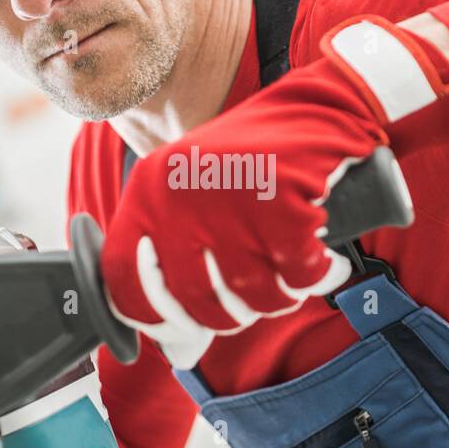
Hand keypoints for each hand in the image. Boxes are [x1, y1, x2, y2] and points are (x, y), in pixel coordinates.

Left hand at [101, 14, 448, 367]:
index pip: (122, 274)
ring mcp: (230, 199)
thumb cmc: (257, 159)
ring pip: (250, 296)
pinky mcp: (283, 203)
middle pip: (193, 299)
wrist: (320, 107)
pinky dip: (319, 277)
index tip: (178, 328)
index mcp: (149, 189)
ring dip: (278, 300)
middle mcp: (180, 194)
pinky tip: (326, 263)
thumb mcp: (194, 190)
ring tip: (289, 281)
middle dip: (229, 317)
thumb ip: (175, 248)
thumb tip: (174, 340)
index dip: (148, 314)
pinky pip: (300, 275)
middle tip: (250, 304)